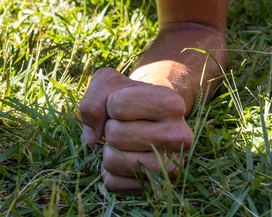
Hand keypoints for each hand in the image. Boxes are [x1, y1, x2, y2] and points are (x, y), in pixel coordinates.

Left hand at [79, 68, 192, 193]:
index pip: (116, 105)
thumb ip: (94, 98)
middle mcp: (180, 137)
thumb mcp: (110, 83)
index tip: (126, 104)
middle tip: (126, 125)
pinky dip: (110, 171)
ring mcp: (171, 167)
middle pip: (114, 134)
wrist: (153, 121)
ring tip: (126, 143)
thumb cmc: (129, 97)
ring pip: (111, 161)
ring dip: (108, 150)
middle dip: (110, 127)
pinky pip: (112, 183)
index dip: (111, 103)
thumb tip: (92, 138)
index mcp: (172, 103)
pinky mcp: (156, 188)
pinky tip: (126, 159)